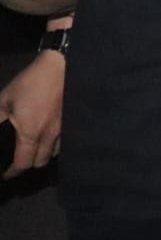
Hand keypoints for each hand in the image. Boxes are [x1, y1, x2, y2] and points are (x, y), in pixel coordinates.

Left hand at [1, 49, 65, 177]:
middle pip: (40, 162)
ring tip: (35, 148)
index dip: (12, 172)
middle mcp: (49, 136)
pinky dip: (56, 145)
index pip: (22, 164)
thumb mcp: (5, 98)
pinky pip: (65, 142)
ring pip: (54, 153)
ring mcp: (65, 130)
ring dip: (43, 154)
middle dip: (28, 164)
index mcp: (30, 133)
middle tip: (19, 158)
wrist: (63, 66)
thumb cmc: (32, 82)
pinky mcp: (74, 122)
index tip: (6, 173)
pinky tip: (50, 136)